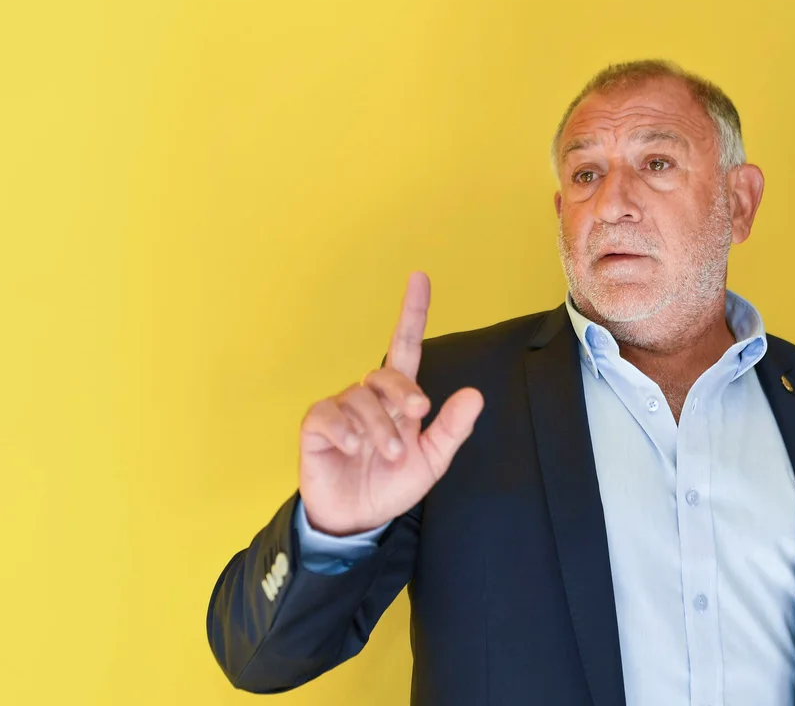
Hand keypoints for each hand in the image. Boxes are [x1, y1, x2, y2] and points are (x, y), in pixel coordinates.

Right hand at [298, 272, 483, 535]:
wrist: (359, 518)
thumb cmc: (392, 483)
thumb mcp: (431, 460)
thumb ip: (452, 428)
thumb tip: (475, 395)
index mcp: (399, 399)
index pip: (405, 346)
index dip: (412, 312)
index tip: (419, 277)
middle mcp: (370, 397)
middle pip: (386, 374)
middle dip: (404, 392)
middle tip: (417, 415)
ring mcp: (341, 409)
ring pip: (360, 397)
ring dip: (379, 426)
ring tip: (387, 454)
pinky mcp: (316, 426)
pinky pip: (328, 413)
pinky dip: (343, 428)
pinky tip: (351, 446)